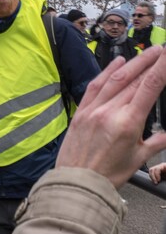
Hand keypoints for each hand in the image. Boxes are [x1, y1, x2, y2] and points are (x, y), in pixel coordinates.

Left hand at [56, 45, 165, 188]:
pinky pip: (94, 87)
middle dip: (150, 61)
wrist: (77, 183)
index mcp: (128, 122)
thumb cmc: (108, 174)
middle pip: (134, 79)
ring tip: (147, 53)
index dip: (161, 67)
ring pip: (115, 79)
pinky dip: (106, 72)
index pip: (150, 86)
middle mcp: (110, 112)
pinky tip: (118, 62)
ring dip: (132, 63)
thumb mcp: (139, 158)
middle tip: (162, 50)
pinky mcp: (80, 113)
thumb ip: (158, 141)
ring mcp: (93, 110)